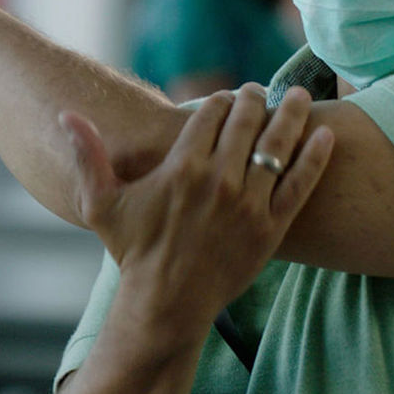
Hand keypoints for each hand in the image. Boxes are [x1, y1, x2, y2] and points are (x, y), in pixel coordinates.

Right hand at [60, 83, 333, 331]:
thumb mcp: (101, 203)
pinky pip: (301, 185)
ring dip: (291, 114)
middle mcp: (219, 180)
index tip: (225, 97)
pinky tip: (327, 135)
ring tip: (300, 97)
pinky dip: (316, 157)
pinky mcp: (272, 228)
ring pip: (277, 145)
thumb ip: (87, 155)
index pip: (209, 113)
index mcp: (182, 167)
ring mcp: (249, 204)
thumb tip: (66, 114)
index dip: (220, 98)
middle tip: (260, 91)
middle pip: (246, 121)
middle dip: (255, 98)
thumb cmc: (132, 250)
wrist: (166, 302)